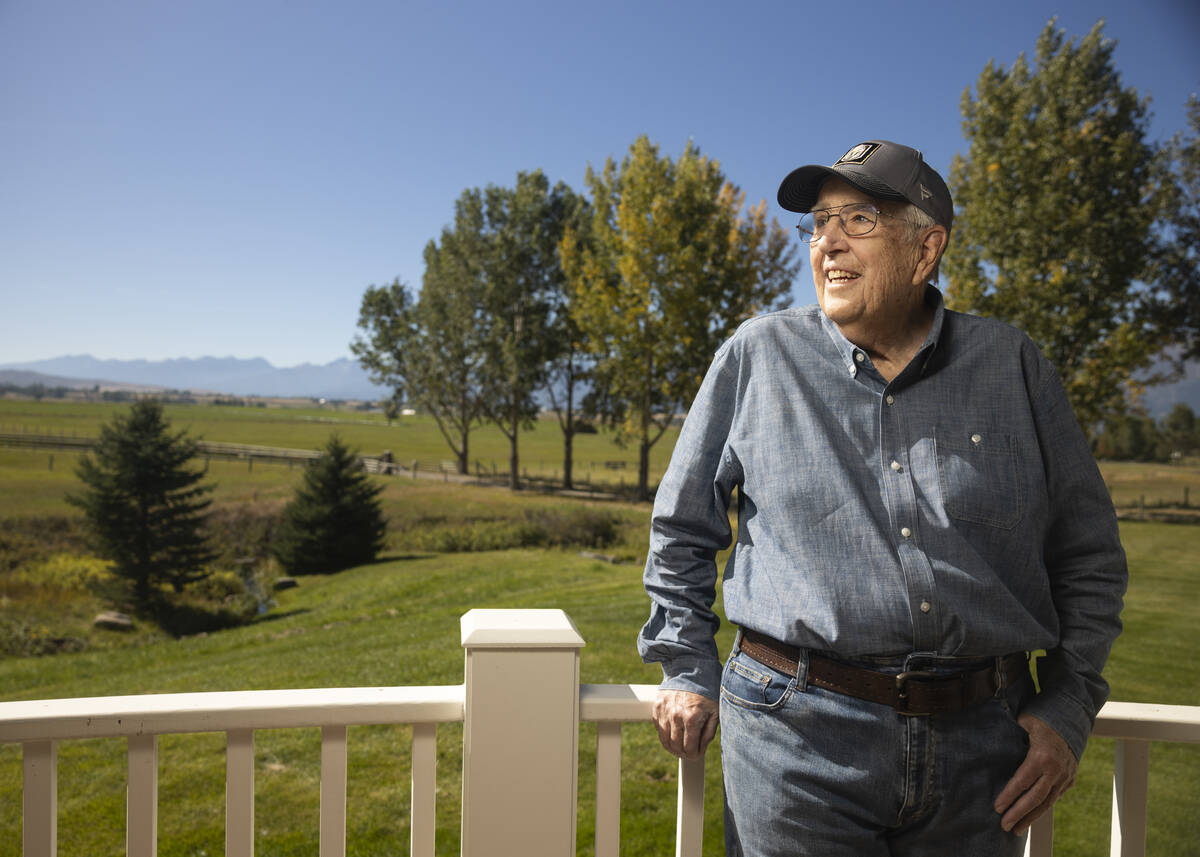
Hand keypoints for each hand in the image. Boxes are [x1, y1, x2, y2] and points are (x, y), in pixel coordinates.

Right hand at [651, 689, 718, 759]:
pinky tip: (672, 736)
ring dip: (672, 747)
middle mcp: (676, 716)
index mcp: (692, 718)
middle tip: (688, 753)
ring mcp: (665, 711)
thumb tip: (701, 749)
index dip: (694, 755)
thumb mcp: (714, 712)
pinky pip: (658, 728)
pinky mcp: (657, 707)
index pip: (689, 748)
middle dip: (683, 753)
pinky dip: (664, 735)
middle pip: (676, 746)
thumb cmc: (706, 692)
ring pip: (665, 739)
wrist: (690, 670)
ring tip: (679, 748)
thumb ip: (709, 733)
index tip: (697, 755)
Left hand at [994, 713, 1077, 834]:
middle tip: (1004, 826)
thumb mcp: (1024, 721)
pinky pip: (1055, 797)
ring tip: (1017, 830)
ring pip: (1047, 802)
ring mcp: (1065, 776)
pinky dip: (1042, 808)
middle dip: (1019, 813)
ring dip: (1031, 817)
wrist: (1073, 716)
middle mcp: (1056, 770)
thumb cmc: (1042, 717)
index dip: (1009, 796)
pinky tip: (1031, 816)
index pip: (1022, 781)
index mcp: (1042, 756)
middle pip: (1035, 798)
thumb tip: (991, 742)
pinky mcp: (1070, 779)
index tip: (997, 808)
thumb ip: (1011, 734)